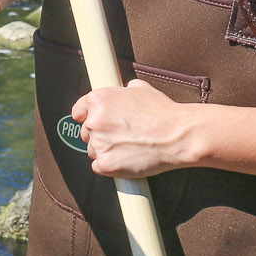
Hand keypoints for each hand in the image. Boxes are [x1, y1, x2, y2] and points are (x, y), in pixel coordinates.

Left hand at [73, 79, 199, 178]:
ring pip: (92, 150)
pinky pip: (98, 167)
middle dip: (100, 135)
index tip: (92, 122)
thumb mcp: (141, 89)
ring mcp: (99, 144)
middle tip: (121, 136)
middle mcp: (94, 121)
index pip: (78, 111)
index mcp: (98, 99)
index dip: (86, 117)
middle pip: (86, 132)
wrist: (178, 135)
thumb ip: (124, 90)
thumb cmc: (162, 112)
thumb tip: (123, 90)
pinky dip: (110, 166)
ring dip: (106, 150)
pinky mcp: (106, 164)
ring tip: (128, 147)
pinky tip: (126, 159)